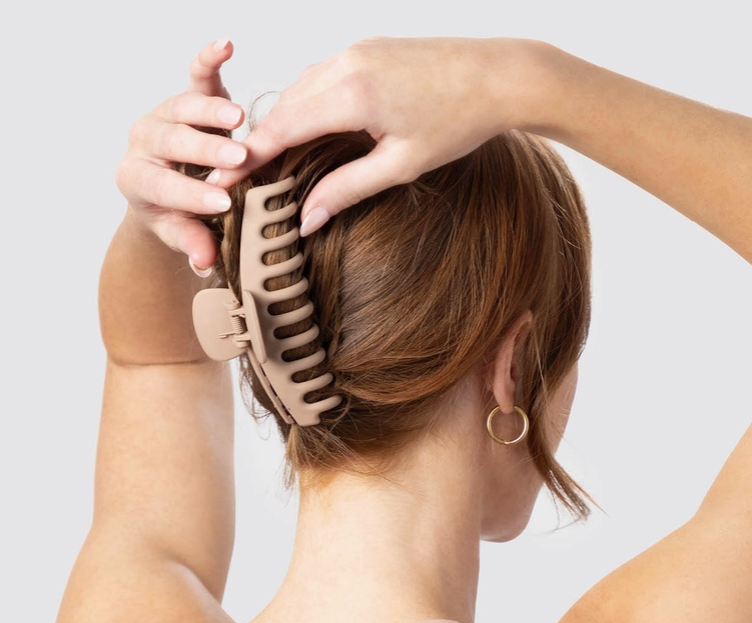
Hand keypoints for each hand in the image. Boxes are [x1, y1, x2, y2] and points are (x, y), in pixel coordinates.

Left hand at [114, 40, 247, 271]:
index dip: (191, 196)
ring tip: (240, 118)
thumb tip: (205, 261)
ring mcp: (165, 115)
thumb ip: (191, 244)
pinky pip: (194, 75)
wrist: (168, 189)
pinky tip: (225, 46)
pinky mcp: (186, 97)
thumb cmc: (174, 213)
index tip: (223, 204)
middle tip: (238, 157)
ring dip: (213, 111)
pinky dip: (208, 59)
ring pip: (184, 107)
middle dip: (207, 149)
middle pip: (173, 141)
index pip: (162, 186)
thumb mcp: (179, 233)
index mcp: (136, 179)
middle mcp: (145, 142)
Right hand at [215, 36, 542, 235]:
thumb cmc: (460, 121)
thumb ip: (346, 190)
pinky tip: (309, 126)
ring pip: (299, 88)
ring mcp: (356, 51)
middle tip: (244, 175)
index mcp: (351, 95)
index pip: (280, 127)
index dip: (248, 156)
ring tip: (272, 157)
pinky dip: (306, 102)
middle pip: (282, 106)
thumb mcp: (400, 166)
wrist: (500, 76)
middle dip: (260, 140)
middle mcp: (346, 64)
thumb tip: (307, 218)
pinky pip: (321, 75)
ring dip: (283, 120)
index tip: (226, 177)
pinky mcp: (367, 48)